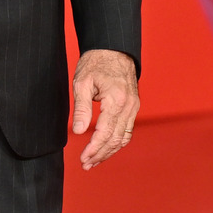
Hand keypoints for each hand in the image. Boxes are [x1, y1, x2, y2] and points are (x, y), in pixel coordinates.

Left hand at [72, 49, 138, 170]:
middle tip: (86, 164)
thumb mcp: (82, 82)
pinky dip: (117, 142)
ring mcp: (134, 106)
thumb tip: (78, 131)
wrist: (113, 48)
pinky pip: (127, 130)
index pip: (105, 133)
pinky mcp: (134, 106)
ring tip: (94, 160)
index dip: (94, 149)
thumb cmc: (96, 62)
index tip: (83, 159)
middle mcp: (129, 106)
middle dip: (100, 154)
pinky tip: (106, 147)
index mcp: (116, 100)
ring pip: (123, 138)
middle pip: (116, 139)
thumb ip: (81, 108)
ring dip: (109, 151)